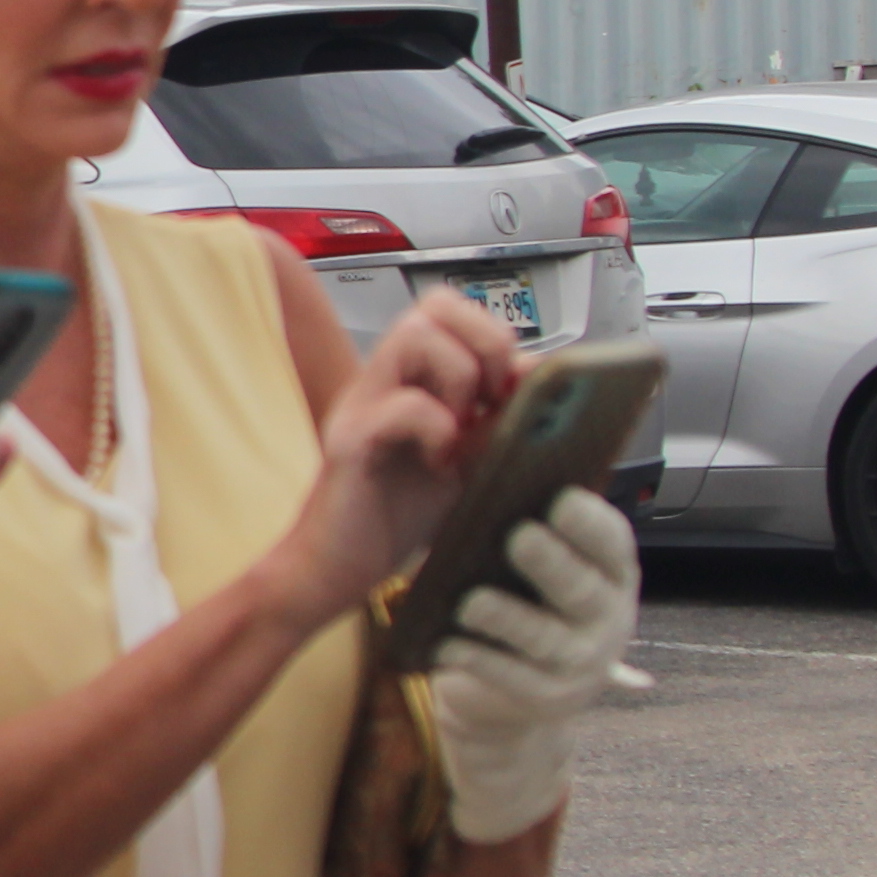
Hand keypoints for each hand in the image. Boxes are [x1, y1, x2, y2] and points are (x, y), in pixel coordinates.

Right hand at [281, 292, 521, 614]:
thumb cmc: (395, 517)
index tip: (506, 392)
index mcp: (409, 377)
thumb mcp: (465, 461)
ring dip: (458, 380)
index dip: (491, 336)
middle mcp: (382, 379)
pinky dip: (436, 430)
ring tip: (459, 431)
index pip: (450, 308)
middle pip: (435, 306)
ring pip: (415, 336)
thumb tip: (540, 383)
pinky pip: (402, 406)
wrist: (335, 570)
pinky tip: (439, 466)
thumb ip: (495, 422)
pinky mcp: (351, 440)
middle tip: (487, 404)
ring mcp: (362, 403)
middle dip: (483, 347)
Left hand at [429, 490, 637, 841]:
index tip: (561, 499)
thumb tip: (480, 480)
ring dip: (505, 617)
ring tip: (472, 602)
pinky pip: (510, 677)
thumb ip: (521, 527)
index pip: (611, 543)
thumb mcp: (530, 568)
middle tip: (520, 537)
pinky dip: (476, 659)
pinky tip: (448, 644)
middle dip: (551, 563)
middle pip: (581, 589)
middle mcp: (607, 619)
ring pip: (543, 637)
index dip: (590, 523)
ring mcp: (581, 664)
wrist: (511, 696)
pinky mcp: (547, 699)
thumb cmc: (519, 604)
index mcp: (610, 573)